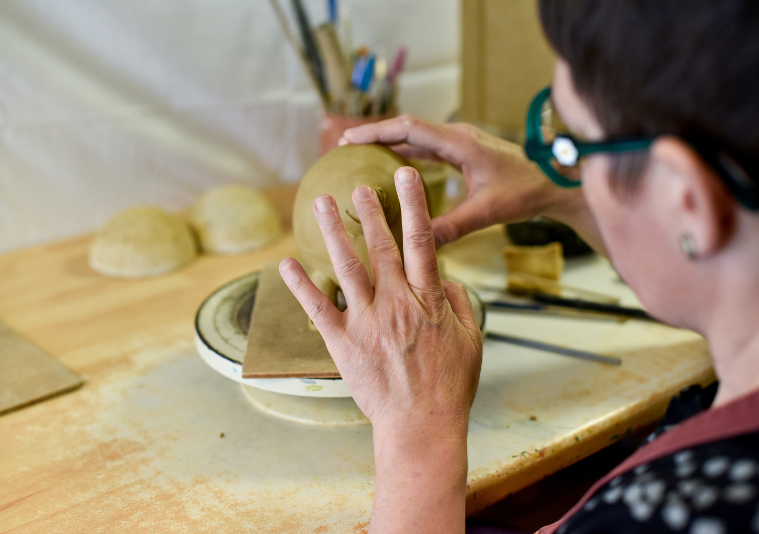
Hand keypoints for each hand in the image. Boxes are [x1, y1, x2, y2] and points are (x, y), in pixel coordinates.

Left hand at [279, 166, 482, 532]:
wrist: (421, 425)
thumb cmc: (450, 385)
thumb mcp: (472, 340)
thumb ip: (460, 303)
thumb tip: (449, 279)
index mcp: (429, 300)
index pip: (421, 242)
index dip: (414, 205)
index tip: (406, 177)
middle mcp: (396, 304)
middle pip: (381, 247)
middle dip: (370, 211)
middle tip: (358, 185)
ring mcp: (367, 322)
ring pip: (347, 268)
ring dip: (334, 232)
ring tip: (321, 204)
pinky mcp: (343, 344)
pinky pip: (318, 309)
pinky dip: (301, 285)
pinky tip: (286, 263)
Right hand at [340, 115, 575, 248]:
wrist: (555, 182)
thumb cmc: (525, 192)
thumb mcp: (486, 212)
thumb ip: (452, 227)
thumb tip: (418, 245)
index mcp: (459, 143)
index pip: (408, 129)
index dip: (376, 132)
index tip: (349, 139)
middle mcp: (457, 137)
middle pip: (407, 128)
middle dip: (375, 135)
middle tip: (343, 146)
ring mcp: (461, 143)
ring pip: (416, 138)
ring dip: (389, 144)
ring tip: (359, 156)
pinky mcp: (464, 153)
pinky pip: (428, 150)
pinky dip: (406, 155)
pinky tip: (391, 170)